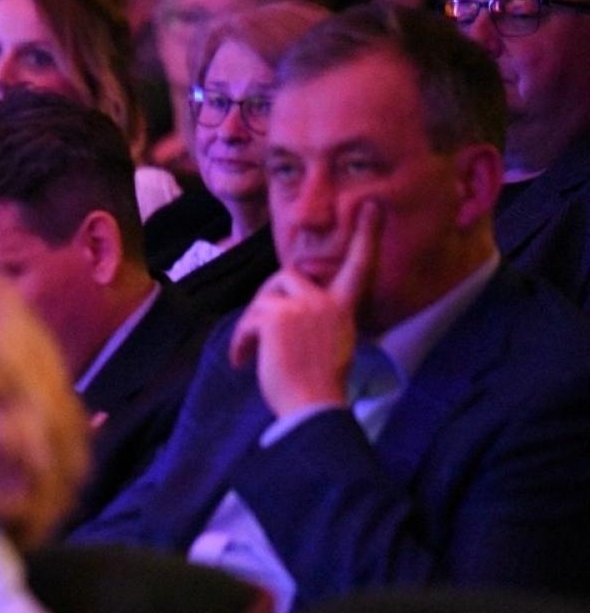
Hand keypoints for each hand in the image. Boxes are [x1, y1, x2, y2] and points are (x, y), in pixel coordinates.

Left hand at [229, 201, 380, 419]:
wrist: (312, 406)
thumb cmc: (317, 386)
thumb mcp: (329, 346)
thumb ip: (315, 322)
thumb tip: (282, 313)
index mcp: (343, 308)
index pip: (358, 266)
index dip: (365, 236)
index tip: (371, 206)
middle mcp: (325, 302)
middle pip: (287, 277)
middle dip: (266, 297)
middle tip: (255, 327)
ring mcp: (301, 307)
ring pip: (262, 301)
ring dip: (248, 327)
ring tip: (246, 354)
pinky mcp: (276, 317)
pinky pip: (249, 319)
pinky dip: (240, 341)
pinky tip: (241, 361)